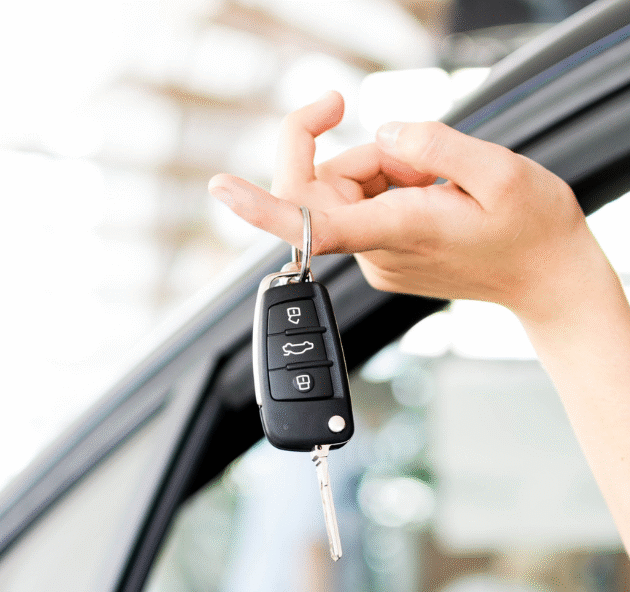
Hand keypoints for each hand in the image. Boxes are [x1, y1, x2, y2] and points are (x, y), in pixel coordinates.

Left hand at [208, 91, 607, 325]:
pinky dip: (388, 187)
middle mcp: (375, 251)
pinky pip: (360, 207)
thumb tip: (384, 135)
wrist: (545, 281)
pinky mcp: (380, 257)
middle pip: (322, 187)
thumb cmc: (531, 231)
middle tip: (421, 155)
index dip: (263, 206)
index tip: (222, 188)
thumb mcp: (502, 171)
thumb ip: (434, 146)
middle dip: (362, 155)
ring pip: (342, 193)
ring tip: (438, 183)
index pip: (314, 222)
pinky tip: (429, 197)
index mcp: (399, 231)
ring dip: (382, 170)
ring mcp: (375, 258)